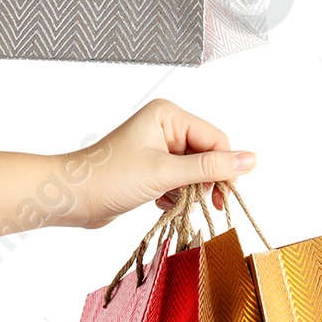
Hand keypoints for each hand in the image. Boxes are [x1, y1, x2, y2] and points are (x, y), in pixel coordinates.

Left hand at [67, 103, 248, 227]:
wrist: (70, 197)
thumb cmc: (109, 177)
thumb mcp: (164, 173)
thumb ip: (209, 168)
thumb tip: (250, 160)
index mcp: (169, 115)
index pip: (215, 139)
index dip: (224, 167)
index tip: (226, 196)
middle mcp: (165, 126)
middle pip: (206, 155)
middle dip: (206, 181)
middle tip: (209, 206)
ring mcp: (157, 148)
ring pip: (193, 171)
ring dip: (191, 191)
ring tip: (177, 204)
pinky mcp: (151, 168)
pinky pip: (179, 181)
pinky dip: (177, 196)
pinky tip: (164, 205)